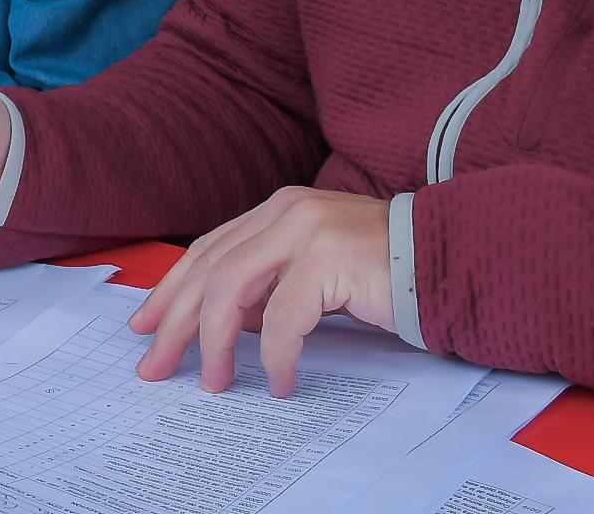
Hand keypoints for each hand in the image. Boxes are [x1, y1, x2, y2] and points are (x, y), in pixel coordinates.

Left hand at [127, 187, 393, 395]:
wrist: (448, 260)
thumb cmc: (383, 272)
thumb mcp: (314, 272)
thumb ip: (270, 284)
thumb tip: (221, 324)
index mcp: (276, 210)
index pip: (207, 251)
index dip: (171, 290)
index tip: (145, 327)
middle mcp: (285, 212)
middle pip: (209, 270)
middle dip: (176, 323)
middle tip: (157, 366)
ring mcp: (306, 231)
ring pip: (232, 289)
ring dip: (217, 343)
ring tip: (216, 382)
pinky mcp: (330, 258)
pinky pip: (285, 318)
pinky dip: (277, 356)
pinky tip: (280, 382)